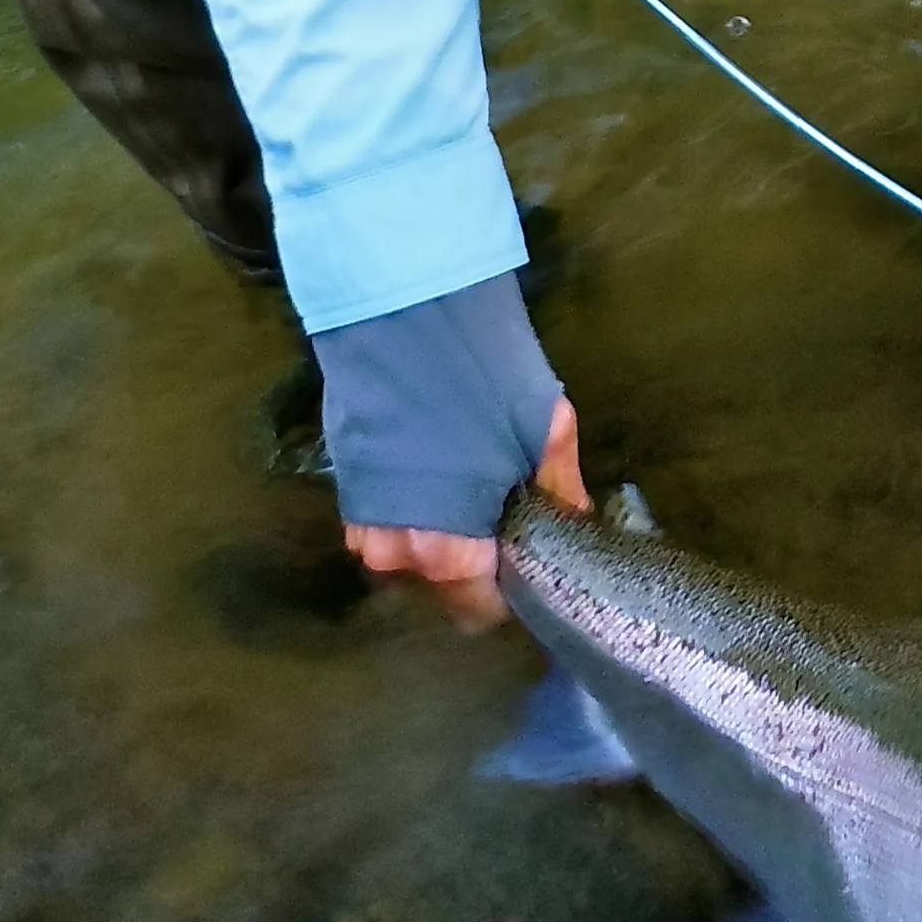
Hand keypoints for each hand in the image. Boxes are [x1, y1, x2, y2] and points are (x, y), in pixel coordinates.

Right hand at [343, 396, 586, 631]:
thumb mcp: (545, 430)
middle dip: (475, 563)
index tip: (527, 557)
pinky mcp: (345, 490)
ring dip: (439, 536)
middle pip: (442, 586)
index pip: (479, 610)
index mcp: (448, 553)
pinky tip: (434, 474)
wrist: (403, 311)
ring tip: (468, 489)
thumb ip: (560, 491)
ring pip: (411, 557)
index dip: (510, 590)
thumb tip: (576, 523)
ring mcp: (362, 523)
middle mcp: (396, 554)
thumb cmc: (482, 375)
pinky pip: (385, 525)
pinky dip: (410, 513)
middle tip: (503, 516)